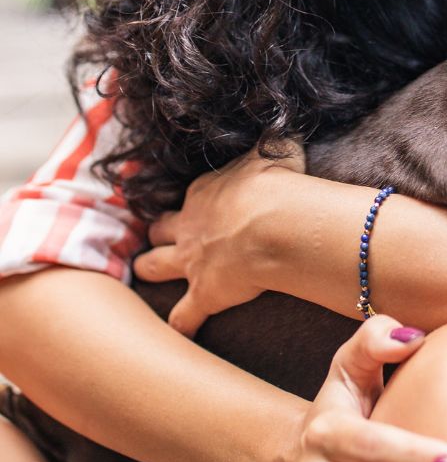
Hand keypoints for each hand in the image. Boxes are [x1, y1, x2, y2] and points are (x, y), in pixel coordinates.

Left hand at [132, 141, 305, 337]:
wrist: (276, 223)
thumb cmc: (279, 184)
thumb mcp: (278, 149)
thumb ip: (274, 141)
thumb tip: (283, 128)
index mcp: (205, 193)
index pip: (190, 197)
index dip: (192, 203)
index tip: (197, 206)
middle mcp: (189, 226)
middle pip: (159, 230)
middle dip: (157, 234)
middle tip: (159, 238)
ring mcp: (191, 262)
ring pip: (154, 266)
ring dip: (150, 269)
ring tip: (147, 274)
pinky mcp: (203, 294)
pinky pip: (184, 316)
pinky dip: (181, 324)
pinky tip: (179, 333)